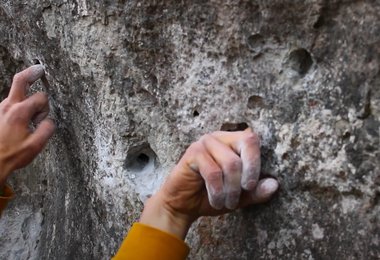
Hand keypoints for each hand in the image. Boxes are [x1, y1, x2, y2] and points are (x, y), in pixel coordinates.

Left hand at [0, 65, 54, 187]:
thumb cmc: (12, 155)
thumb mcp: (36, 145)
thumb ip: (47, 129)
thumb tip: (49, 121)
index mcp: (19, 112)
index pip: (41, 98)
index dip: (45, 108)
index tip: (41, 121)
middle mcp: (7, 106)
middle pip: (20, 80)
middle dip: (32, 73)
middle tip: (40, 68)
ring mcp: (0, 109)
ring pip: (16, 94)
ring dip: (26, 100)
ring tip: (30, 118)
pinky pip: (11, 103)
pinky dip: (19, 106)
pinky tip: (21, 120)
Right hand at [140, 129, 278, 238]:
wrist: (182, 205)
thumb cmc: (211, 196)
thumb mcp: (239, 197)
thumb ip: (256, 191)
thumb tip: (274, 184)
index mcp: (232, 142)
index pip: (252, 140)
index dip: (256, 162)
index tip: (252, 186)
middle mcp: (220, 137)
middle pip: (247, 143)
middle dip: (249, 173)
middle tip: (243, 193)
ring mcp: (205, 143)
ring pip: (231, 163)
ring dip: (231, 189)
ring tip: (227, 203)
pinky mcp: (193, 153)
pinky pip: (213, 172)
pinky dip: (217, 191)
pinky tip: (215, 201)